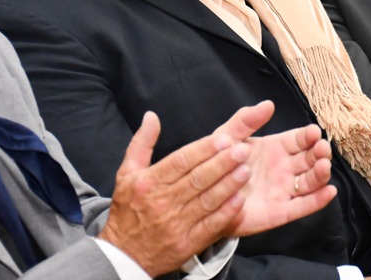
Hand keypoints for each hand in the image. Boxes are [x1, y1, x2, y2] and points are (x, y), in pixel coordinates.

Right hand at [99, 101, 333, 276]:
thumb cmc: (129, 209)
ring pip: (206, 201)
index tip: (225, 139)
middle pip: (197, 179)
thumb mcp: (127, 173)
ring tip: (246, 171)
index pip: (181, 162)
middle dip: (222, 163)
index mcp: (150, 182)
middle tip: (243, 150)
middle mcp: (162, 202)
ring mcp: (175, 224)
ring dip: (228, 185)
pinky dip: (225, 214)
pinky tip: (240, 201)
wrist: (124, 255)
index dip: (204, 150)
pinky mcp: (186, 244)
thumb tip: (152, 116)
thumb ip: (142, 143)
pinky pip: (209, 226)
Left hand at [222, 103, 335, 235]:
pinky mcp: (280, 212)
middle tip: (322, 149)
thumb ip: (246, 120)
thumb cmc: (218, 164)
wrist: (204, 197)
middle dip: (320, 153)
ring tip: (324, 166)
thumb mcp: (228, 137)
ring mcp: (284, 190)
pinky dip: (318, 201)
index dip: (309, 136)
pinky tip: (329, 192)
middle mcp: (284, 169)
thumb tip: (268, 104)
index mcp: (276, 148)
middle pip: (310, 159)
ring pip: (310, 182)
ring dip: (321, 174)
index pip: (300, 139)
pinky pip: (302, 206)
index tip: (314, 132)